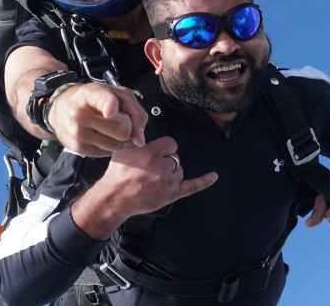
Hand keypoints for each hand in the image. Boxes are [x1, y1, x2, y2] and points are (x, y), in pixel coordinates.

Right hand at [47, 82, 148, 156]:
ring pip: (118, 145)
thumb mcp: (117, 95)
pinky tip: (100, 135)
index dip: (108, 105)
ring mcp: (78, 133)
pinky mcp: (79, 148)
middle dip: (127, 127)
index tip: (110, 111)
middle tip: (118, 119)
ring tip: (107, 127)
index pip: (102, 99)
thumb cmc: (96, 100)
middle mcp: (80, 113)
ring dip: (119, 139)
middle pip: (122, 130)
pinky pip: (108, 153)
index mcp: (90, 93)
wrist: (62, 111)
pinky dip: (109, 146)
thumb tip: (139, 140)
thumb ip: (135, 112)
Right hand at [72, 137, 217, 238]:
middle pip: (175, 157)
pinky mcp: (172, 194)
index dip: (163, 148)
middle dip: (164, 161)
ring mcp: (169, 182)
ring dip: (171, 172)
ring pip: (179, 170)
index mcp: (151, 153)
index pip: (171, 143)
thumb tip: (144, 132)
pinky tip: (214, 176)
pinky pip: (192, 186)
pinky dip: (204, 181)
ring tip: (154, 178)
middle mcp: (162, 167)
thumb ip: (139, 140)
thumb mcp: (125, 150)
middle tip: (148, 169)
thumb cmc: (118, 175)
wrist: (115, 197)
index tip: (155, 153)